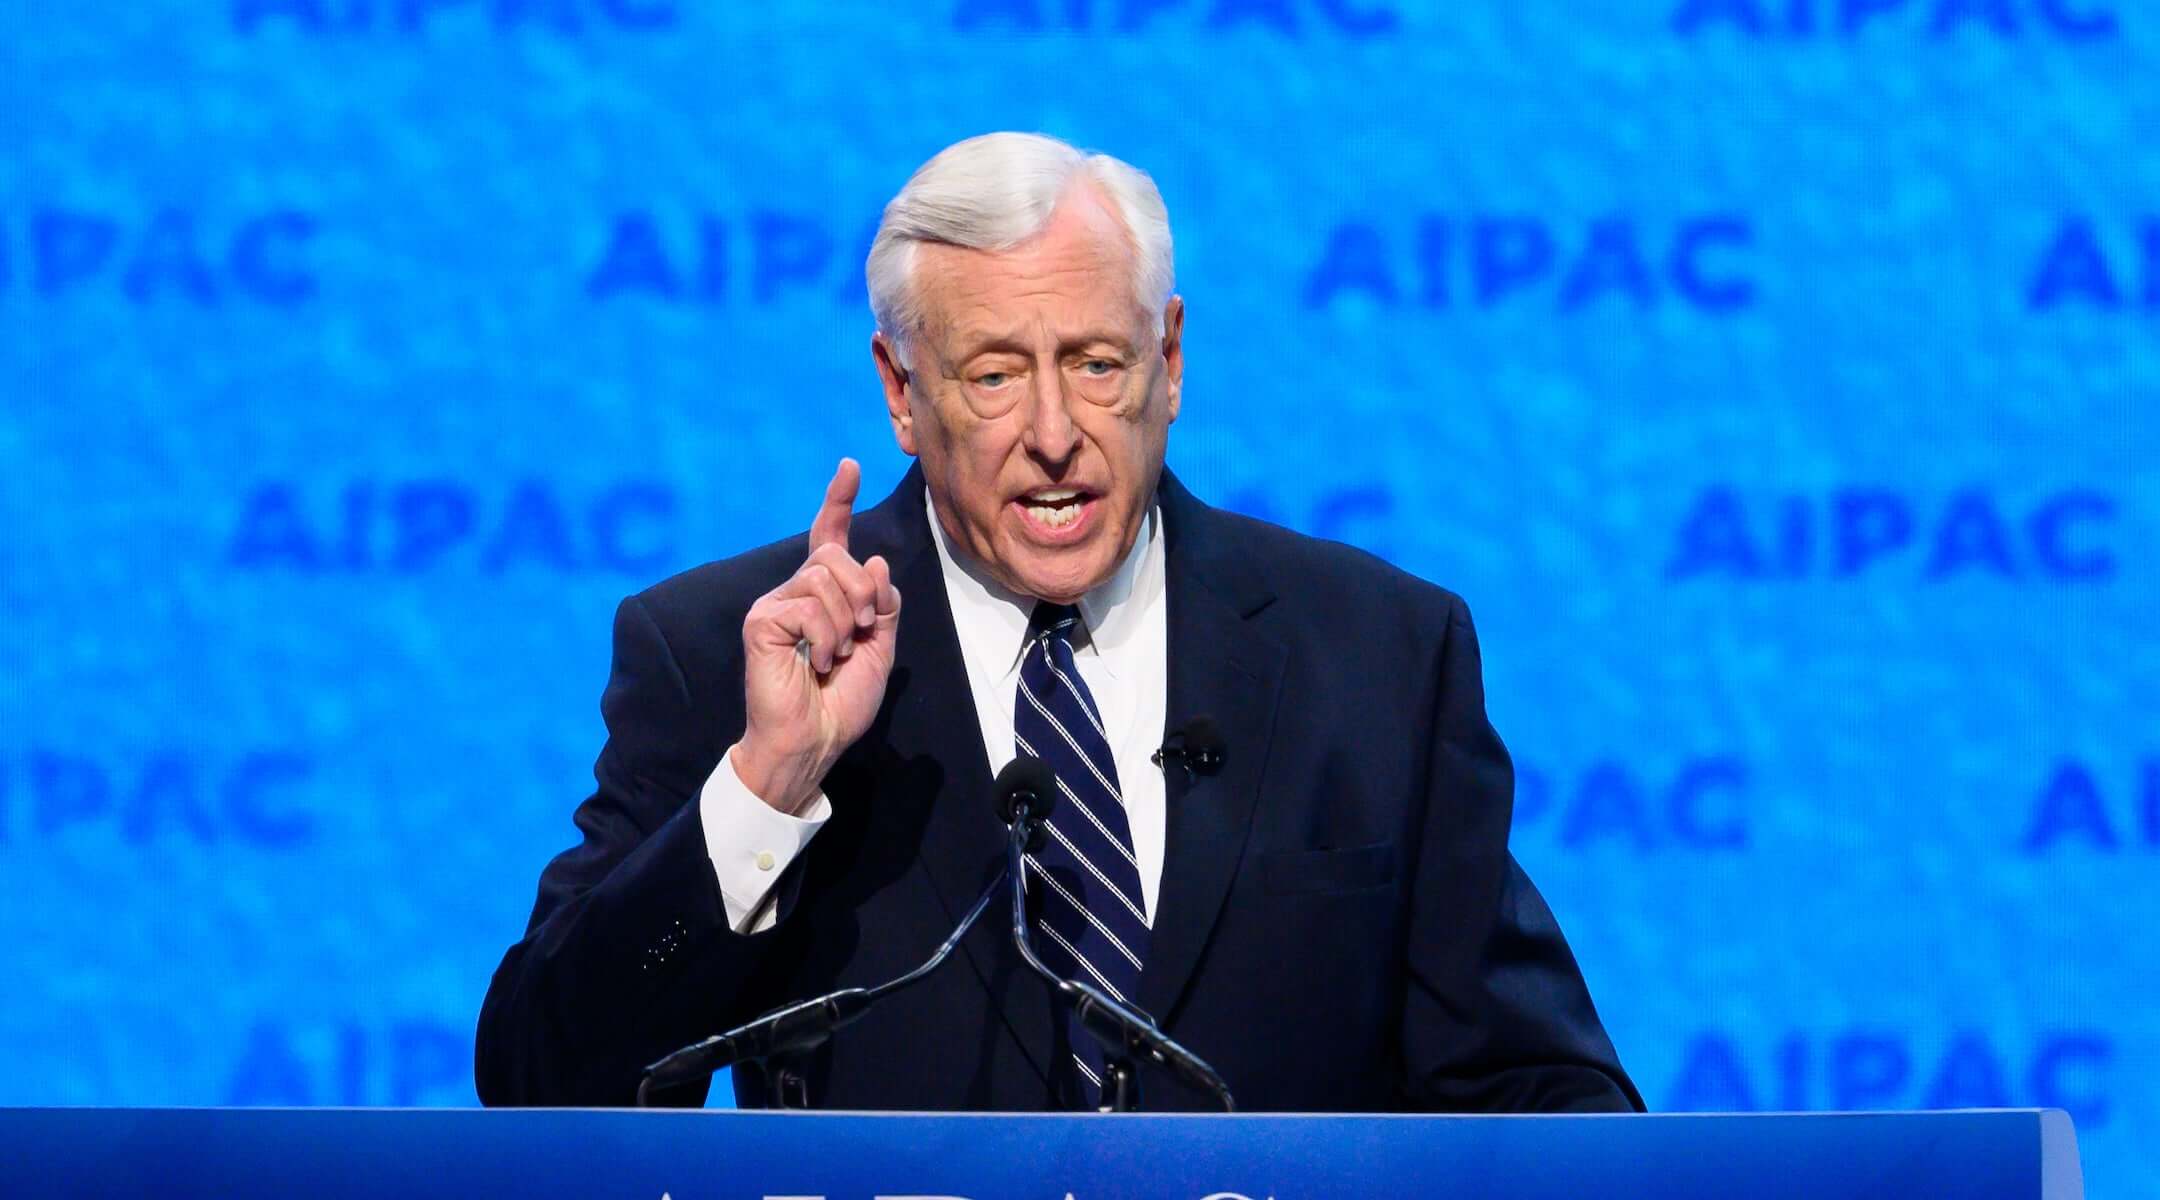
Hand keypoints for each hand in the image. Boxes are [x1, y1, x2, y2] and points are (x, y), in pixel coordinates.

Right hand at [732, 458, 902, 814]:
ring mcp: (775, 604)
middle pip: (837, 556)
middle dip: (864, 593)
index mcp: (823, 596)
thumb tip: (875, 560)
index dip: (839, 501)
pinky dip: (826, 636)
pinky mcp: (762, 621)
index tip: (851, 466)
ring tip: (834, 654)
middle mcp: (795, 592)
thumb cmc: (841, 701)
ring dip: (846, 621)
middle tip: (861, 632)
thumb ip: (882, 604)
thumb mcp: (880, 648)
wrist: (815, 740)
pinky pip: (808, 606)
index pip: (829, 537)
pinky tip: (816, 661)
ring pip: (824, 578)